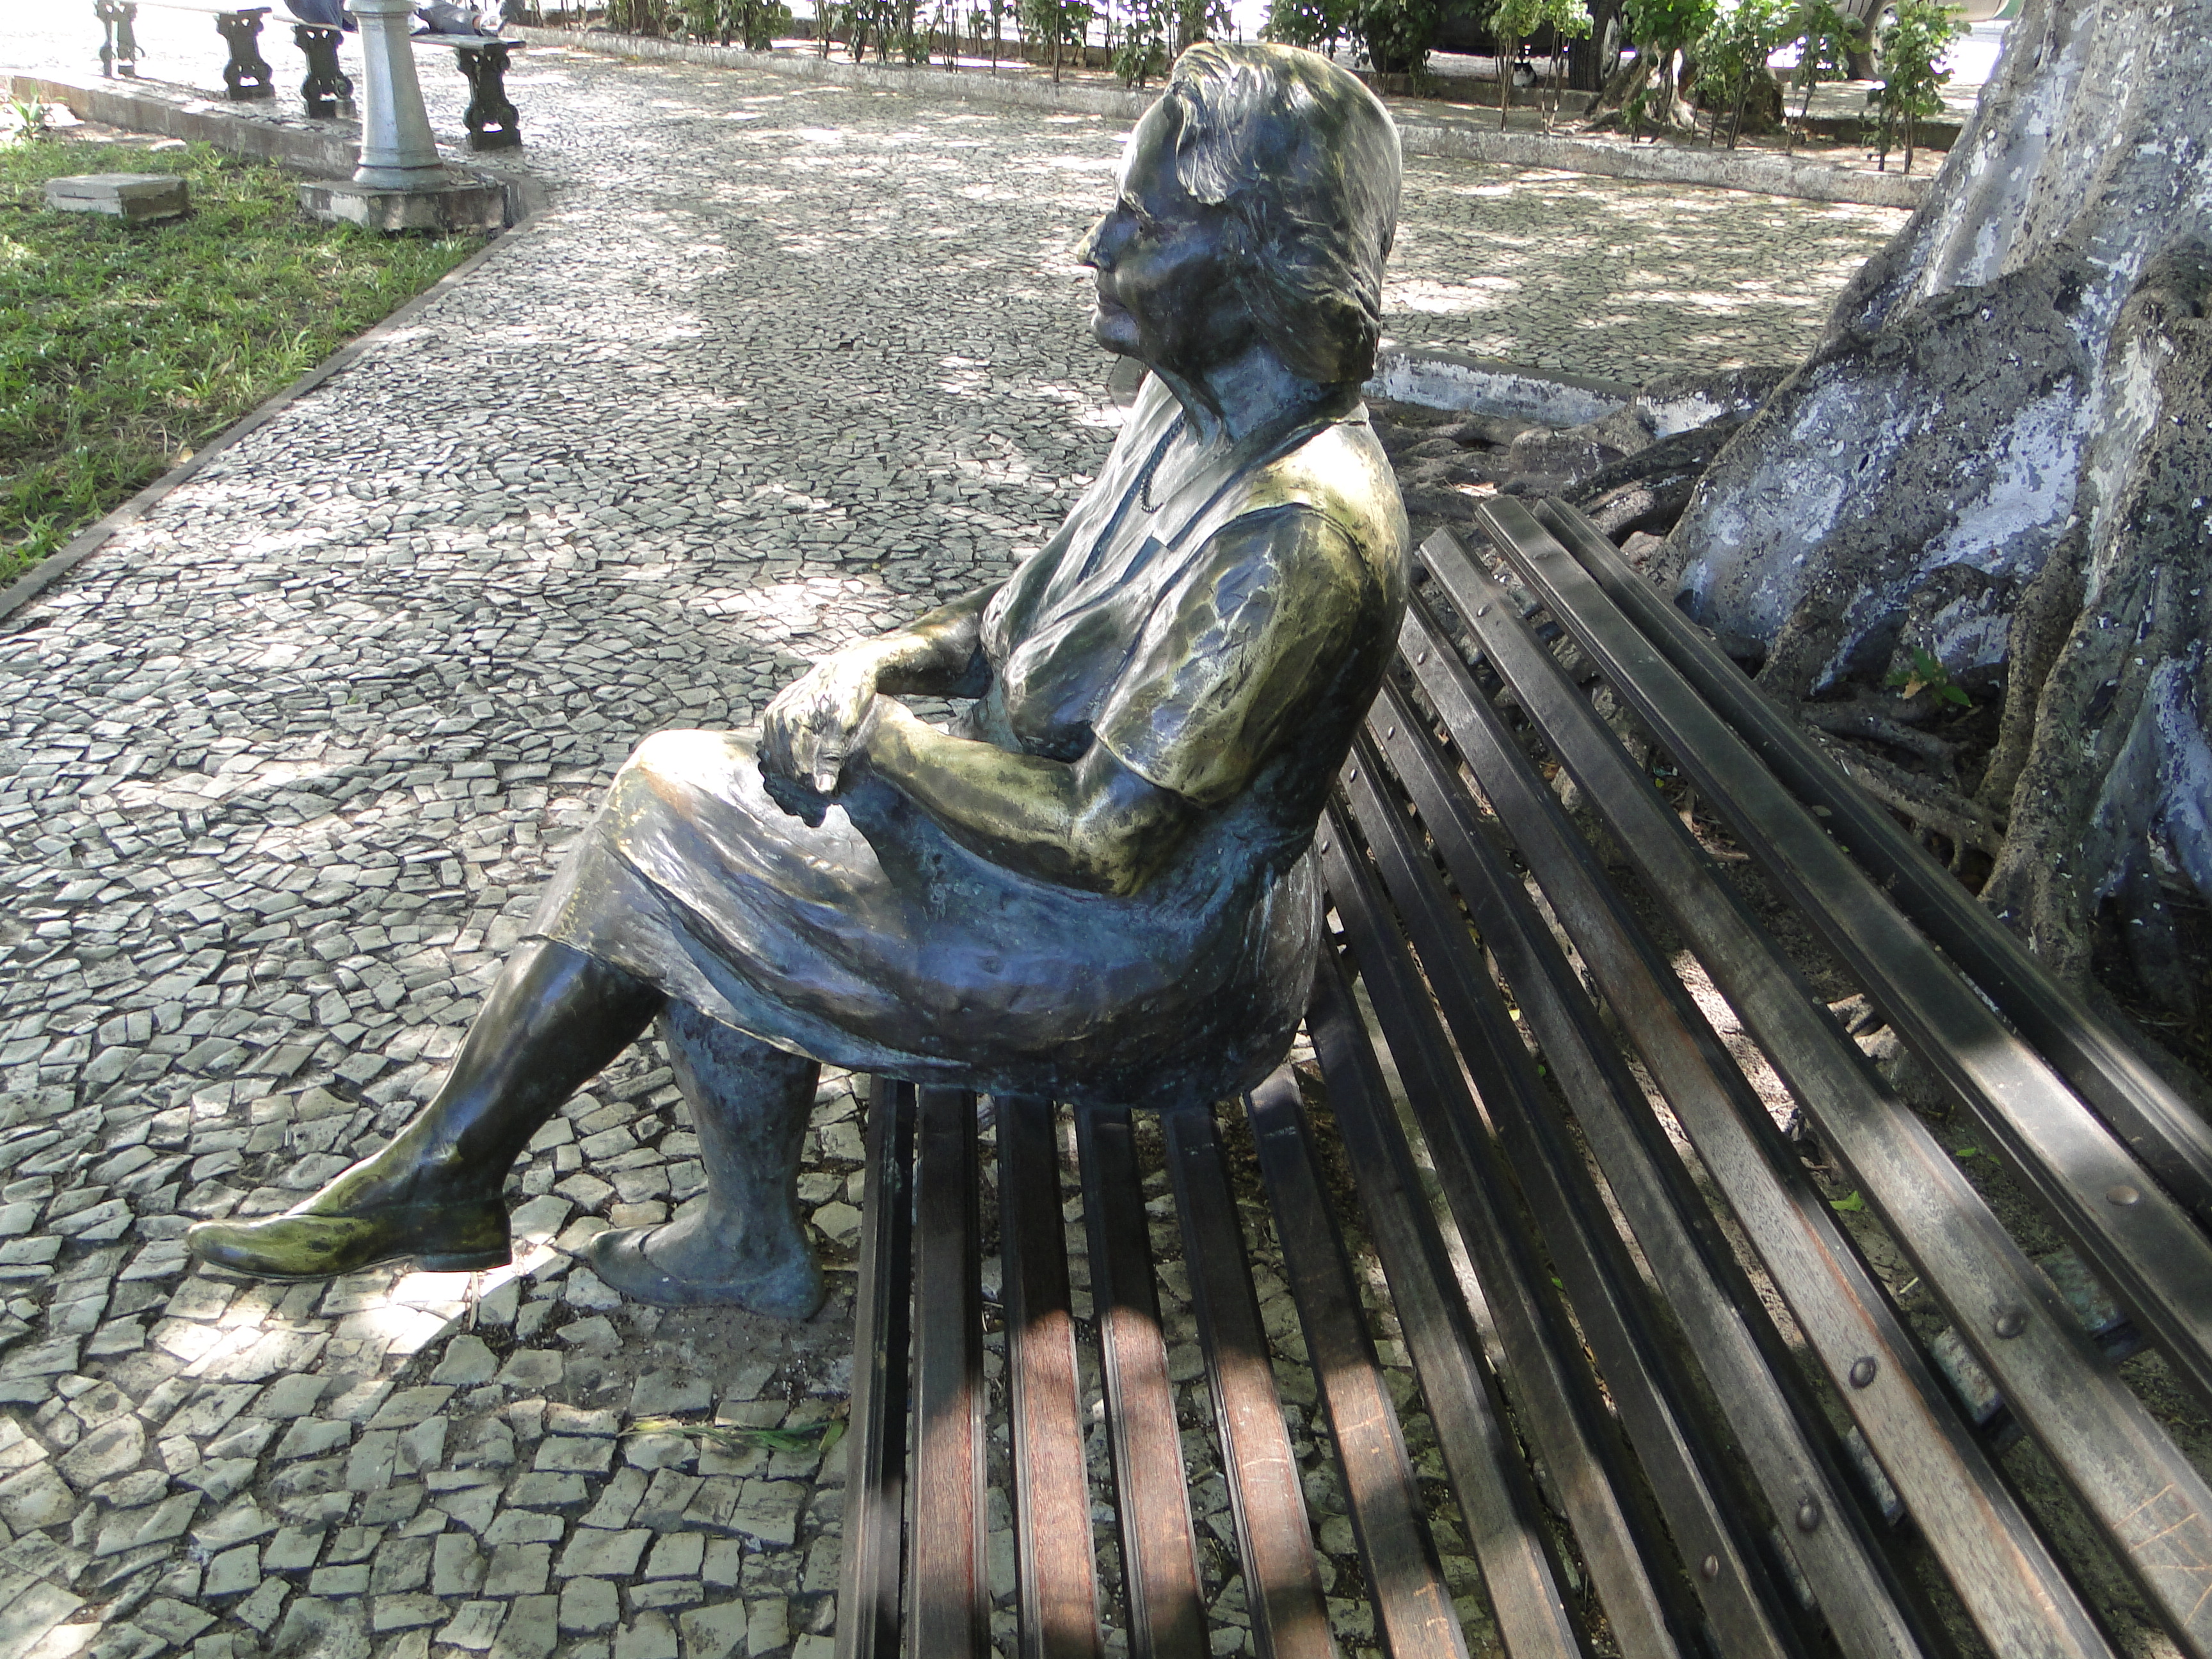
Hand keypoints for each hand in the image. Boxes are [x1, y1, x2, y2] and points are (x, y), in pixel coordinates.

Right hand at [760, 650, 882, 793]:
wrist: (847, 667)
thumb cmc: (852, 696)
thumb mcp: (845, 726)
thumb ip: (832, 757)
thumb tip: (822, 789)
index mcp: (793, 720)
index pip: (795, 767)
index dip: (811, 786)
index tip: (828, 797)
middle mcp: (777, 716)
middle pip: (783, 764)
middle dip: (800, 783)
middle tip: (821, 795)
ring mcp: (773, 714)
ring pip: (775, 757)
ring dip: (791, 773)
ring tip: (813, 783)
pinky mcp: (774, 713)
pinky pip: (773, 745)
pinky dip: (786, 760)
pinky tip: (803, 768)